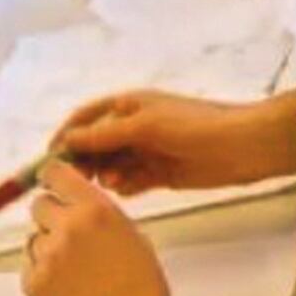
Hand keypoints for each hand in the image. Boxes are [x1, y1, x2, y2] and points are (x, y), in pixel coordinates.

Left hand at [21, 162, 171, 295]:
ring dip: (48, 248)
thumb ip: (99, 214)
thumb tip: (75, 205)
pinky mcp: (33, 283)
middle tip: (68, 236)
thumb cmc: (141, 286)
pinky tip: (67, 288)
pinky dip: (43, 274)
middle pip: (39, 205)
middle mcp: (65, 228)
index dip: (52, 178)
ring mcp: (45, 257)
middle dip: (52, 216)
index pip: (56, 174)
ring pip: (34, 239)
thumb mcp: (130, 235)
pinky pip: (30, 267)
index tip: (52, 182)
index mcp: (94, 210)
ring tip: (75, 271)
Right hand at [54, 88, 295, 195]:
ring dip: (106, 175)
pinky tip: (130, 189)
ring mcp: (146, 151)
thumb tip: (66, 141)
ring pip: (110, 166)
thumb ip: (104, 135)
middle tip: (79, 179)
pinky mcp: (159, 173)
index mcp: (126, 106)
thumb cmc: (195, 126)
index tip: (50, 159)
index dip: (64, 136)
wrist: (245, 146)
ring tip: (115, 182)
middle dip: (84, 161)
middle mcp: (132, 127)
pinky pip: (130, 182)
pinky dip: (125, 186)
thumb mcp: (144, 126)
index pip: (83, 119)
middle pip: (93, 145)